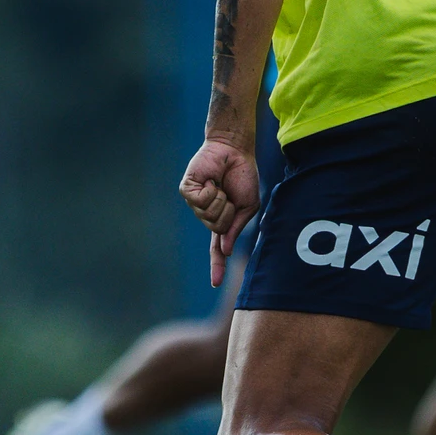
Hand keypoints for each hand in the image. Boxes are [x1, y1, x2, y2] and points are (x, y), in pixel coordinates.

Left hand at [179, 138, 260, 286]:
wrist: (235, 151)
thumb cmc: (243, 177)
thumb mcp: (248, 207)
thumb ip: (236, 228)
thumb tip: (224, 250)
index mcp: (221, 220)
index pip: (217, 248)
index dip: (217, 265)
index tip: (216, 283)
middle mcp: (205, 214)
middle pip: (217, 229)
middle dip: (229, 212)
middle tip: (229, 194)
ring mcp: (195, 203)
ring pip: (208, 216)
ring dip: (221, 200)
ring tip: (221, 185)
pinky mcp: (187, 190)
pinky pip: (200, 200)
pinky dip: (211, 190)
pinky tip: (212, 181)